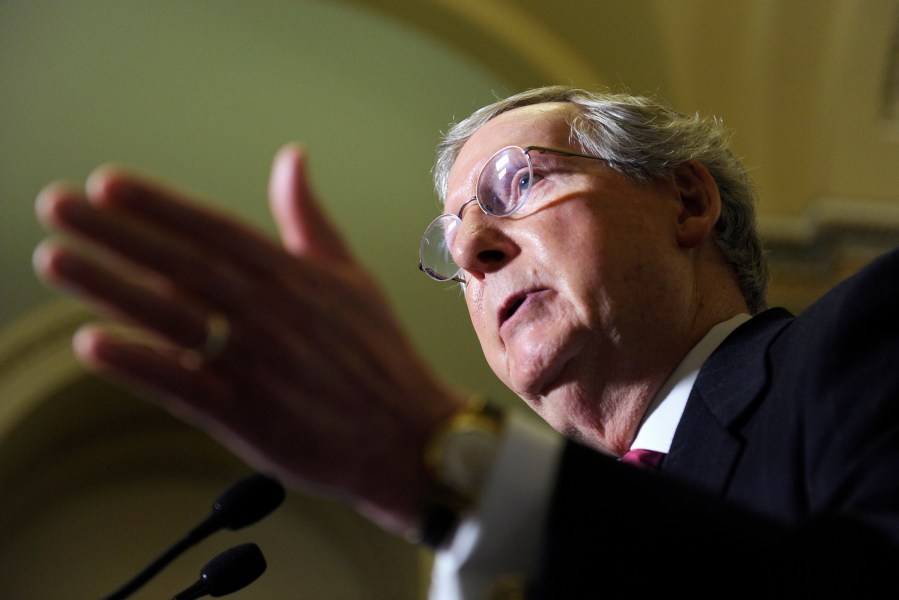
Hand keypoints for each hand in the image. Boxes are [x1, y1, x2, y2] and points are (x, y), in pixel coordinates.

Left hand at [33, 144, 465, 533]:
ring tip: (56, 260)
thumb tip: (292, 158)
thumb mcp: (353, 278)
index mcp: (297, 278)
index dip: (160, 205)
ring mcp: (260, 366)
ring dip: (110, 288)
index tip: (108, 183)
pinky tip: (93, 342)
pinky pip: (186, 385)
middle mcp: (273, 315)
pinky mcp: (250, 418)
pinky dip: (140, 364)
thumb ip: (311, 220)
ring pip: (174, 319)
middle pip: (183, 266)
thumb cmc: (380, 357)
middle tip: (57, 206)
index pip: (216, 230)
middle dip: (115, 233)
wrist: (409, 439)